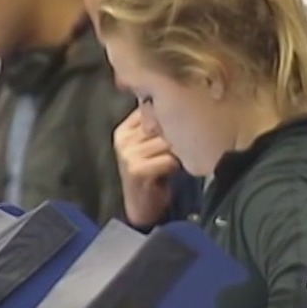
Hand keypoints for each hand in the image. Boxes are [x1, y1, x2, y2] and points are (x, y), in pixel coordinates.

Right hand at [114, 109, 178, 226]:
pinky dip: (174, 165)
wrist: (144, 206)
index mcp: (125, 128)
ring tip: (177, 160)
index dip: (170, 114)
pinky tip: (173, 171)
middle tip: (183, 146)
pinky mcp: (135, 170)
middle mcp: (123, 138)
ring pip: (166, 140)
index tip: (182, 125)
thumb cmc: (155, 172)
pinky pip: (167, 159)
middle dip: (177, 134)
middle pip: (160, 123)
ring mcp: (127, 154)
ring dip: (178, 151)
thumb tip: (180, 100)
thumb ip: (159, 123)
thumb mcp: (154, 144)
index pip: (150, 107)